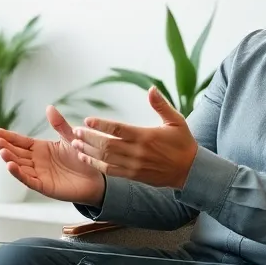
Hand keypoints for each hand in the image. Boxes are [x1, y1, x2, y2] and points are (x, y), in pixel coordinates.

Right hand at [0, 106, 106, 205]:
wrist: (96, 179)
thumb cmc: (82, 158)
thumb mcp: (70, 138)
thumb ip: (59, 124)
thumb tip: (49, 107)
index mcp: (40, 148)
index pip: (19, 141)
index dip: (7, 136)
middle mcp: (36, 161)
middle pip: (16, 153)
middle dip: (5, 147)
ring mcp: (38, 174)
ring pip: (19, 166)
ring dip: (9, 159)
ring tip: (2, 151)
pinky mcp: (44, 186)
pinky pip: (28, 179)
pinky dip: (19, 174)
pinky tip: (10, 165)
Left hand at [72, 87, 198, 188]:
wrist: (190, 171)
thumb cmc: (183, 143)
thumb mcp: (176, 121)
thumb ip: (161, 105)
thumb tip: (151, 89)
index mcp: (146, 136)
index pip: (119, 130)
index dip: (101, 125)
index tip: (87, 120)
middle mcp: (138, 152)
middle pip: (108, 145)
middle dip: (90, 138)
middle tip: (76, 131)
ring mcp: (134, 165)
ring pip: (106, 158)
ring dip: (89, 151)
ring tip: (75, 144)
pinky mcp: (133, 175)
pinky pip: (110, 171)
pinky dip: (96, 164)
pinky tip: (85, 158)